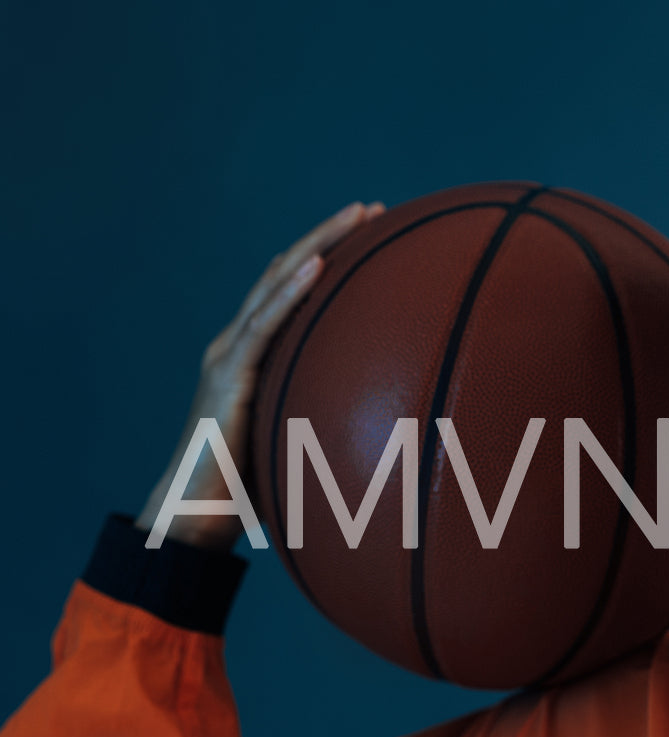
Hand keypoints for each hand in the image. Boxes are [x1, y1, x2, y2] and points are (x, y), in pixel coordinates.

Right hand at [135, 201, 385, 550]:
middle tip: (372, 207)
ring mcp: (230, 357)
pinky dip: (289, 291)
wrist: (197, 518)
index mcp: (253, 358)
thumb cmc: (250, 492)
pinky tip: (318, 265)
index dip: (328, 257)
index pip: (293, 292)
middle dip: (330, 236)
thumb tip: (392, 440)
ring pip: (276, 285)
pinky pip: (264, 325)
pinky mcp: (229, 377)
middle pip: (287, 274)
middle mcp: (238, 346)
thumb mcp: (300, 445)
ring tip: (356, 215)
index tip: (372, 231)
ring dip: (319, 245)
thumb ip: (332, 428)